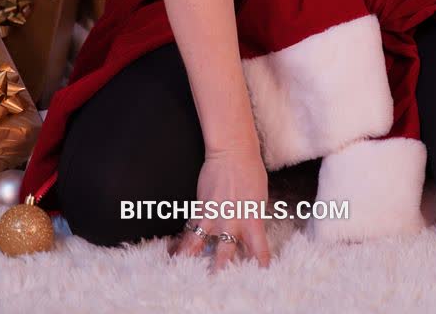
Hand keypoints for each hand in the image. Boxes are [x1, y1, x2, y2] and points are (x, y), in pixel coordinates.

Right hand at [168, 144, 271, 272]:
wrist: (233, 151)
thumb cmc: (251, 171)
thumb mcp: (259, 199)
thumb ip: (253, 219)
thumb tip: (250, 234)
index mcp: (252, 220)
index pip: (259, 250)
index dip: (260, 265)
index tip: (261, 276)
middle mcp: (232, 222)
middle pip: (226, 255)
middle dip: (222, 272)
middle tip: (220, 284)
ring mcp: (214, 217)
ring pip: (199, 245)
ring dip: (192, 260)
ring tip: (185, 274)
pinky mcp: (201, 209)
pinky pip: (190, 230)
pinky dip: (182, 243)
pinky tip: (175, 254)